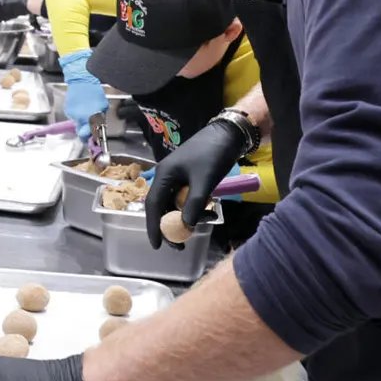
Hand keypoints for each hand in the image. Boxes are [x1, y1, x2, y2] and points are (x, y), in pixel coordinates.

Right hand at [58, 50, 107, 139]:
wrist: (82, 80)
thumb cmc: (94, 91)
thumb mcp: (103, 106)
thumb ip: (100, 119)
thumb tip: (98, 128)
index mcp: (89, 118)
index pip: (87, 136)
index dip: (90, 140)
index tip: (94, 142)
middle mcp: (78, 118)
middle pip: (80, 132)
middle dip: (86, 132)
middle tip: (91, 128)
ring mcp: (71, 114)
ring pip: (77, 123)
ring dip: (82, 120)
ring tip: (87, 110)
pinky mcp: (67, 109)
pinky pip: (73, 116)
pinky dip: (77, 113)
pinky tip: (81, 106)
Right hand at [144, 121, 247, 250]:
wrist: (228, 134)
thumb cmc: (212, 155)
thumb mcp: (204, 181)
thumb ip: (194, 204)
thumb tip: (185, 226)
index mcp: (164, 175)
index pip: (152, 205)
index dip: (153, 226)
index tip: (157, 245)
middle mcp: (166, 177)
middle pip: (162, 207)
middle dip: (171, 226)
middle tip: (181, 244)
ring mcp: (177, 177)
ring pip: (176, 204)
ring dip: (188, 216)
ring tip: (209, 220)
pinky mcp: (189, 177)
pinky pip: (186, 198)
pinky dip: (196, 207)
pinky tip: (211, 211)